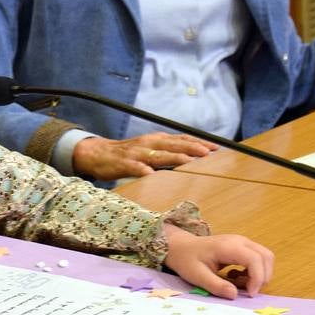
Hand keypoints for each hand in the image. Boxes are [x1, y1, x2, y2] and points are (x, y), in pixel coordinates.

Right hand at [72, 132, 217, 181]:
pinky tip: (150, 174)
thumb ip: (168, 153)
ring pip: (158, 154)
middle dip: (192, 148)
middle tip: (209, 153)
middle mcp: (149, 143)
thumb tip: (192, 159)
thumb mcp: (150, 150)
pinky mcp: (123, 163)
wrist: (98, 154)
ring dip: (174, 157)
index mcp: (157, 140)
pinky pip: (134, 167)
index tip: (216, 147)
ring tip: (189, 161)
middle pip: (174, 145)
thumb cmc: (129, 154)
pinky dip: (142, 170)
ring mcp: (136, 153)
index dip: (198, 143)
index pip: (182, 140)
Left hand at [161, 227, 274, 299]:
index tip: (250, 294)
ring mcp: (242, 242)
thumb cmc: (187, 260)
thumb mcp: (197, 276)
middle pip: (266, 256)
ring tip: (241, 283)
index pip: (255, 259)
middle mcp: (239, 241)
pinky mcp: (242, 246)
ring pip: (265, 256)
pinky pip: (258, 258)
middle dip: (263, 277)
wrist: (180, 247)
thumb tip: (234, 295)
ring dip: (260, 274)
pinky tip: (237, 277)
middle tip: (249, 291)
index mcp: (228, 246)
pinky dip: (254, 271)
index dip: (258, 278)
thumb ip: (215, 285)